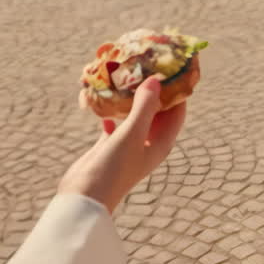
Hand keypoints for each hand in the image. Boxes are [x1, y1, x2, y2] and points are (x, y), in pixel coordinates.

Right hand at [57, 75, 185, 212]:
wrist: (84, 198)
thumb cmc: (114, 167)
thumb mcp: (132, 134)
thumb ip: (145, 107)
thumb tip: (156, 80)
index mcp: (161, 143)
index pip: (177, 112)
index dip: (178, 92)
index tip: (173, 68)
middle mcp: (148, 144)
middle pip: (157, 112)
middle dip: (154, 91)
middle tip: (147, 65)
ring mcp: (128, 146)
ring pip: (135, 116)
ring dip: (132, 98)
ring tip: (127, 76)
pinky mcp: (110, 147)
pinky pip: (116, 124)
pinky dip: (113, 111)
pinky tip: (105, 101)